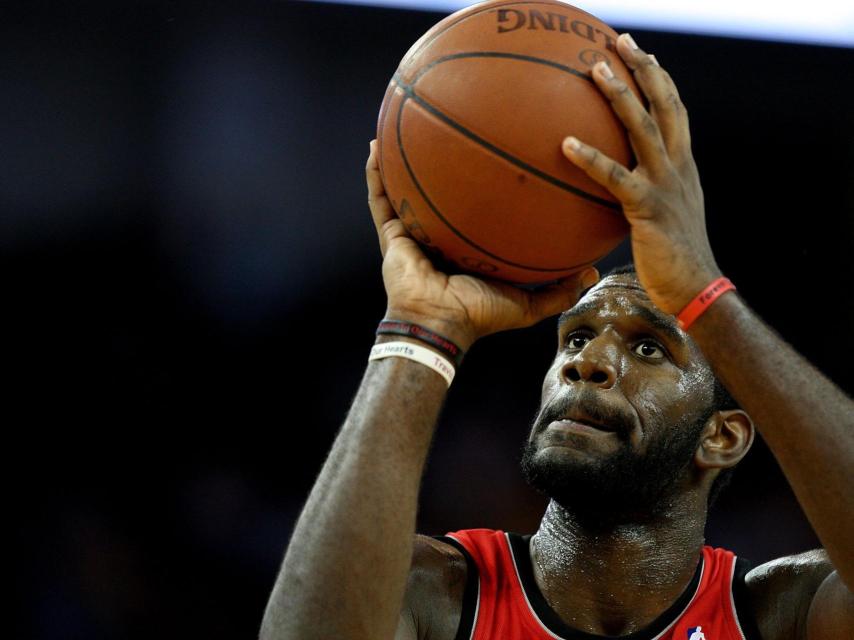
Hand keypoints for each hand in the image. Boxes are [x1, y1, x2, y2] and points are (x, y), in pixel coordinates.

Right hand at [367, 140, 598, 351]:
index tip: (502, 153)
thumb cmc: (480, 315)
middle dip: (446, 161)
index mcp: (468, 245)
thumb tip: (592, 273)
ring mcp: (414, 230)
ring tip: (406, 121)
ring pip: (406, 186)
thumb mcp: (528, 303)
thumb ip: (560, 290)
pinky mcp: (391, 233)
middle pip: (442, 190)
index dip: (486, 183)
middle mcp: (440, 233)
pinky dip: (376, 173)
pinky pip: (380, 197)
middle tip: (456, 128)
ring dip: (403, 158)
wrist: (440, 323)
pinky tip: (375, 145)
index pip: (477, 208)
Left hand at [562, 33, 721, 315]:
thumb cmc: (674, 258)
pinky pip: (614, 176)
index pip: (675, 111)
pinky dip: (590, 157)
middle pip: (665, 104)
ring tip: (594, 70)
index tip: (643, 55)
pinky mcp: (647, 207)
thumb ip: (647, 194)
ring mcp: (665, 184)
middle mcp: (679, 166)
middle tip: (621, 41)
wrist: (695, 287)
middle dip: (644, 69)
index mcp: (684, 166)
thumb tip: (618, 189)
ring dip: (620, 95)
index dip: (661, 80)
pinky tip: (565, 143)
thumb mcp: (666, 216)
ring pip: (643, 128)